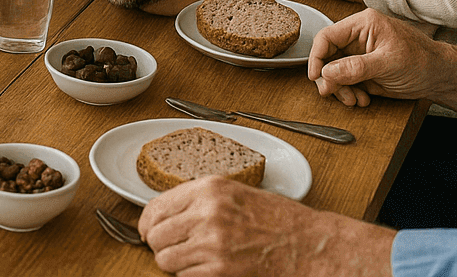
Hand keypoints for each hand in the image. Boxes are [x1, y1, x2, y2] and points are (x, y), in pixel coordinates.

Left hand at [139, 176, 390, 276]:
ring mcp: (213, 243)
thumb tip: (164, 214)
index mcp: (208, 189)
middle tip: (173, 249)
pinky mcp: (220, 270)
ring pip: (166, 260)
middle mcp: (207, 213)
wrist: (309, 244)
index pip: (155, 207)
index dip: (147, 224)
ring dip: (174, 264)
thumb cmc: (277, 219)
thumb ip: (199, 200)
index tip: (148, 232)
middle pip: (156, 236)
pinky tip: (207, 269)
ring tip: (192, 260)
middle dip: (160, 246)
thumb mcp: (235, 193)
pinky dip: (190, 276)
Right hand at [309, 8, 443, 108]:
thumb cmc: (422, 61)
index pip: (327, 37)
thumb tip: (327, 72)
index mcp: (363, 24)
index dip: (317, 57)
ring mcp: (360, 54)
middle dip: (330, 78)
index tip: (315, 76)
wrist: (441, 77)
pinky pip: (346, 81)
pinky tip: (362, 99)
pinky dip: (350, 93)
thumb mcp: (388, 64)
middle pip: (328, 56)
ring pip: (335, 72)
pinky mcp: (364, 70)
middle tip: (333, 93)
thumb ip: (356, 67)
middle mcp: (358, 37)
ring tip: (354, 100)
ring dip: (341, 89)